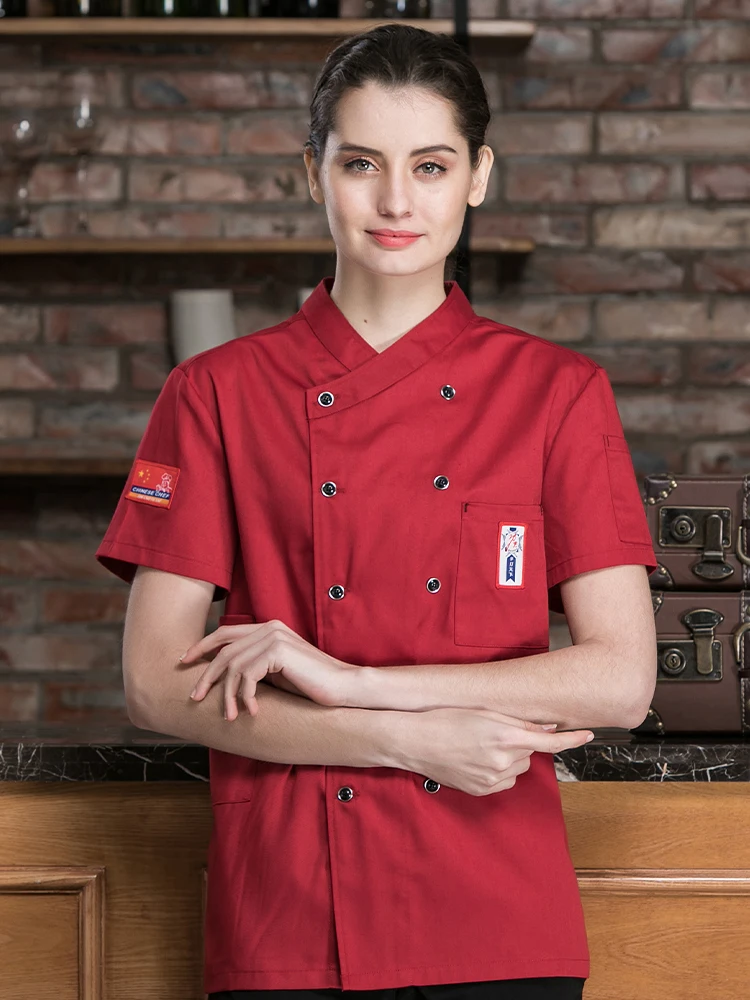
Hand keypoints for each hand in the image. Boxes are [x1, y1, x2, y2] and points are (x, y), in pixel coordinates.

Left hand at [181, 619, 358, 719]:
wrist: (342, 687)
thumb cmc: (312, 684)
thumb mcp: (277, 673)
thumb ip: (255, 666)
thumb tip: (223, 677)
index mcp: (268, 628)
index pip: (225, 633)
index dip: (202, 646)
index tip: (184, 661)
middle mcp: (269, 627)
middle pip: (223, 650)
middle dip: (205, 675)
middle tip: (195, 697)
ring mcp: (274, 637)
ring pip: (233, 666)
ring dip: (227, 695)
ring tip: (229, 716)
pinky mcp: (278, 651)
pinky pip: (247, 675)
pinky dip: (245, 696)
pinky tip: (253, 711)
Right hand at [403, 706, 593, 796]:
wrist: (415, 741)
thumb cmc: (446, 720)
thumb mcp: (484, 713)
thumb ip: (519, 723)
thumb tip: (547, 729)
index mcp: (506, 737)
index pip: (550, 742)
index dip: (572, 739)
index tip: (588, 735)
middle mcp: (503, 760)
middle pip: (530, 753)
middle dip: (520, 744)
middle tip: (493, 733)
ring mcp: (492, 779)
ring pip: (516, 768)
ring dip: (508, 758)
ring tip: (479, 746)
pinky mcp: (482, 790)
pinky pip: (503, 781)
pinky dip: (497, 771)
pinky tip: (476, 760)